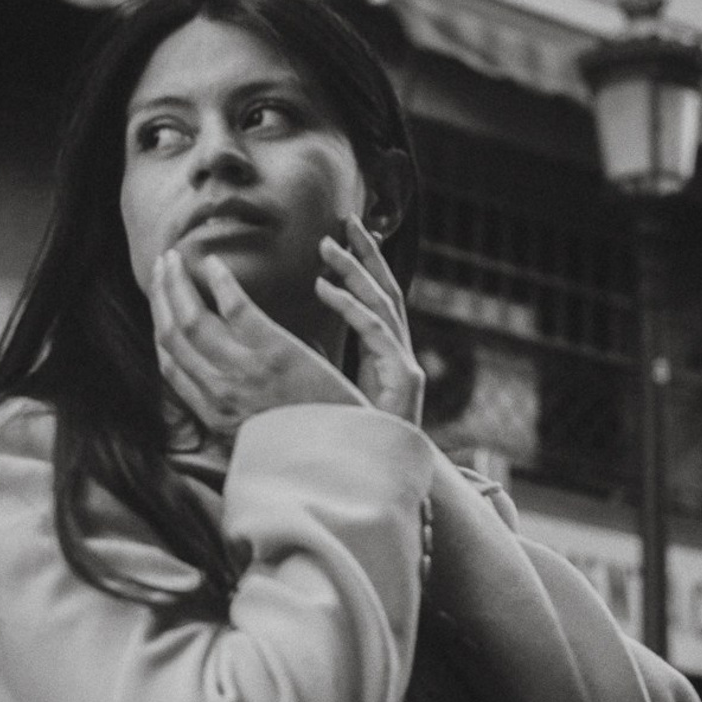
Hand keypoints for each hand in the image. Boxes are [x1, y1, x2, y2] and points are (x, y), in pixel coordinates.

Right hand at [150, 249, 365, 438]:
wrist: (343, 460)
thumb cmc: (308, 445)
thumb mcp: (261, 435)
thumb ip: (243, 410)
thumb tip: (238, 382)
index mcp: (214, 414)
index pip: (169, 365)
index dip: (159, 328)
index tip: (159, 303)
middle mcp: (219, 393)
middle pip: (172, 337)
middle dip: (161, 297)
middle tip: (161, 266)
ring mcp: (244, 373)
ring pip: (192, 321)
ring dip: (178, 284)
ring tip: (175, 258)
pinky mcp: (275, 354)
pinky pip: (235, 310)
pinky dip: (221, 282)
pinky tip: (214, 262)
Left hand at [316, 216, 425, 426]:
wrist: (390, 482)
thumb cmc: (362, 442)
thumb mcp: (339, 396)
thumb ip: (327, 366)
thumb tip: (297, 342)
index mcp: (385, 355)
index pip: (375, 299)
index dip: (362, 266)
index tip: (343, 236)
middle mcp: (399, 354)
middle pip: (385, 290)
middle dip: (367, 254)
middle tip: (347, 220)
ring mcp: (404, 364)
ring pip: (382, 304)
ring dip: (355, 271)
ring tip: (328, 247)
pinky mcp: (405, 379)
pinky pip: (375, 333)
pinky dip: (349, 307)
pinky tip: (325, 289)